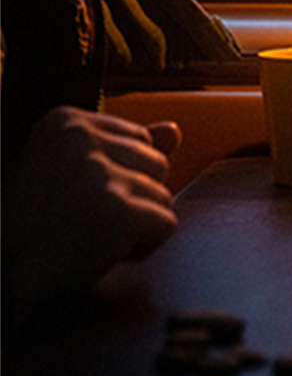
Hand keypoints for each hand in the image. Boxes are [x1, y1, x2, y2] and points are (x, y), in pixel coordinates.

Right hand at [1, 107, 181, 325]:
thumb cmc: (33, 229)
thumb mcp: (73, 173)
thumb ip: (123, 148)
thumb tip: (174, 130)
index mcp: (66, 121)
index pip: (139, 137)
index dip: (120, 175)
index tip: (79, 196)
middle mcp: (81, 138)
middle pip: (158, 162)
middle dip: (132, 198)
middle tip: (84, 220)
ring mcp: (99, 173)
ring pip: (165, 194)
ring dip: (137, 224)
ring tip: (91, 236)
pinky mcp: (117, 209)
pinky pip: (166, 224)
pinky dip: (144, 247)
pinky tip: (104, 254)